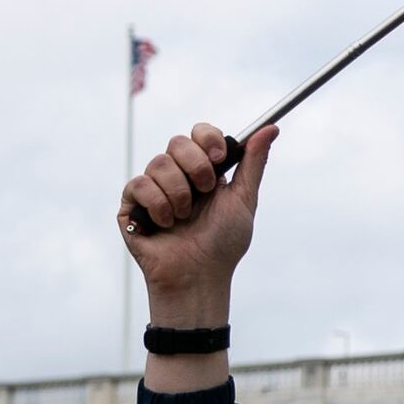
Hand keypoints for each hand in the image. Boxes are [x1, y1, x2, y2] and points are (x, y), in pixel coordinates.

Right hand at [118, 120, 278, 321]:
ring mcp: (152, 189)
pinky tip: (165, 225)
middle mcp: (176, 175)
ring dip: (179, 193)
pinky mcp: (131, 205)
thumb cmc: (223, 244)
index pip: (199, 134)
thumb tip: (272, 128)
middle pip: (177, 142)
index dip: (208, 140)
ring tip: (184, 218)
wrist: (199, 276)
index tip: (219, 158)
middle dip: (196, 167)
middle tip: (205, 192)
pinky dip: (158, 205)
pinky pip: (139, 184)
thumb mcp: (243, 199)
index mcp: (203, 171)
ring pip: (159, 163)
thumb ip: (254, 163)